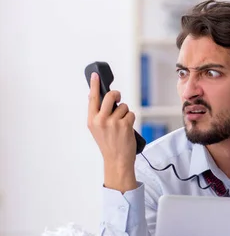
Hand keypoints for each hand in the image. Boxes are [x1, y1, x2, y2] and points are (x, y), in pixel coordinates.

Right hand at [87, 72, 137, 191]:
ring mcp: (113, 122)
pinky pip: (131, 114)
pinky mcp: (124, 125)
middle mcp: (101, 120)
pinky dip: (131, 119)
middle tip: (117, 96)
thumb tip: (100, 98)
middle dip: (116, 94)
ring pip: (123, 106)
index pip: (92, 99)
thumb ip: (98, 114)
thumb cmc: (108, 144)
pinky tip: (127, 128)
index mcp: (92, 120)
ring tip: (121, 125)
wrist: (117, 160)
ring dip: (125, 113)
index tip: (95, 75)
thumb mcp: (97, 129)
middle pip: (110, 96)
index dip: (94, 85)